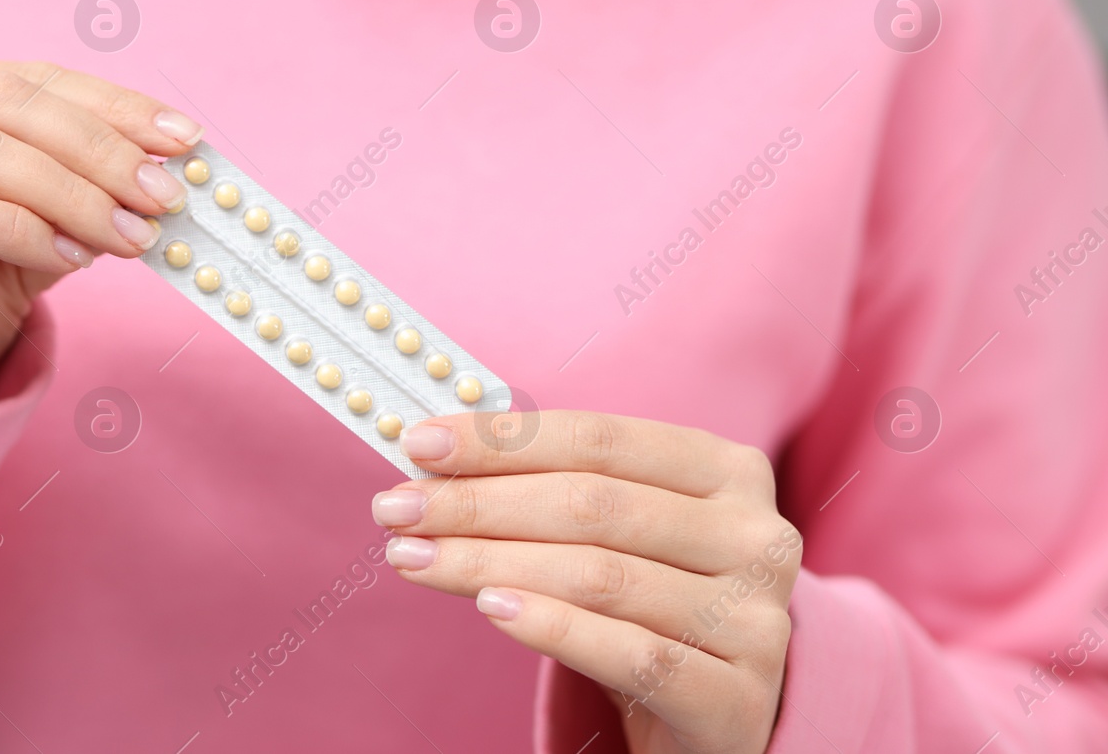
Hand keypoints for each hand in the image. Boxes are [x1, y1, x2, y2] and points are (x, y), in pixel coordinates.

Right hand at [0, 60, 201, 416]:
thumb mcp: (27, 240)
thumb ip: (76, 199)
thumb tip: (160, 176)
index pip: (24, 79)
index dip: (110, 105)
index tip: (185, 139)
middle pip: (3, 105)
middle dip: (100, 150)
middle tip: (166, 195)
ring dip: (69, 194)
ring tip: (130, 235)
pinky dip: (14, 227)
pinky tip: (69, 256)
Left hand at [371, 411, 799, 753]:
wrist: (722, 711)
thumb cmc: (651, 601)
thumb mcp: (617, 532)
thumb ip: (549, 485)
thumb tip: (433, 452)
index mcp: (726, 471)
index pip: (598, 439)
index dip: (502, 440)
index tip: (418, 444)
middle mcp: (754, 535)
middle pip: (592, 505)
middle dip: (479, 503)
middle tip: (395, 510)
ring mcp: (755, 618)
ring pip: (600, 576)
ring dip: (490, 562)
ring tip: (416, 558)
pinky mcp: (737, 696)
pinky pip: (630, 652)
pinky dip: (552, 626)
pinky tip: (490, 608)